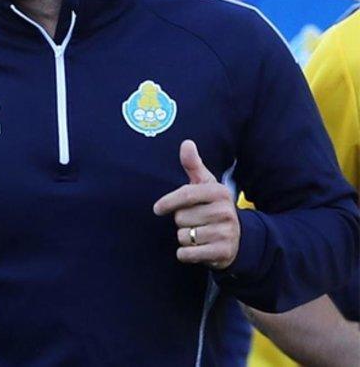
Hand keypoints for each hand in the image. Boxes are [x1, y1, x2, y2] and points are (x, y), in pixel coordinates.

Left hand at [153, 140, 240, 269]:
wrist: (238, 238)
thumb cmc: (212, 207)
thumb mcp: (206, 185)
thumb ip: (193, 165)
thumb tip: (186, 143)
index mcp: (219, 192)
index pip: (185, 195)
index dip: (168, 202)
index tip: (157, 209)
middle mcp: (226, 212)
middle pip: (181, 218)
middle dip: (181, 221)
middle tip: (194, 222)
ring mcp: (226, 233)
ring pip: (183, 236)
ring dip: (184, 237)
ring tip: (198, 234)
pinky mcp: (222, 253)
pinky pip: (188, 254)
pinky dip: (185, 253)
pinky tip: (196, 249)